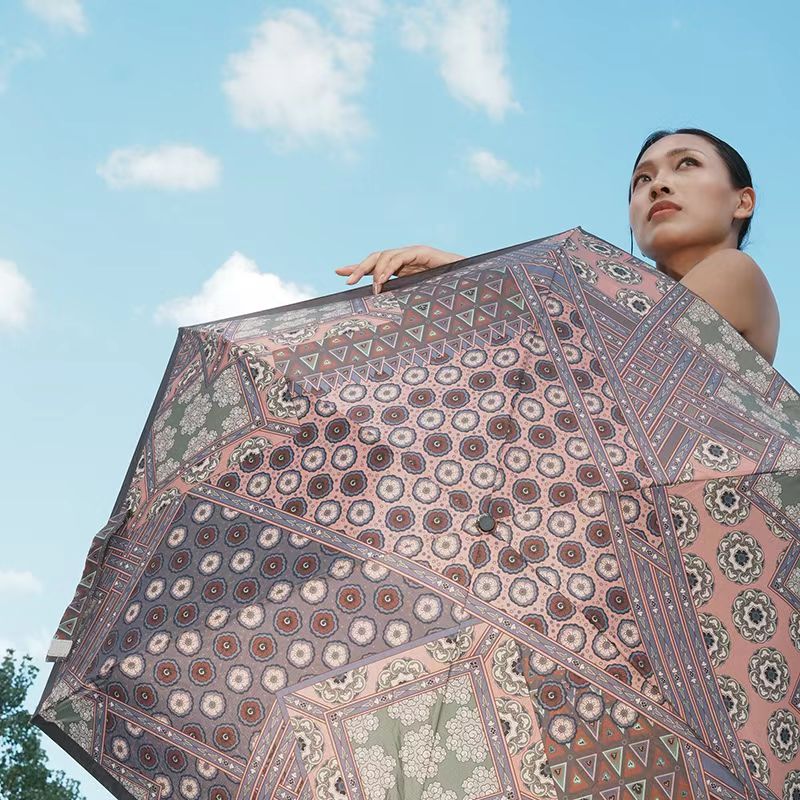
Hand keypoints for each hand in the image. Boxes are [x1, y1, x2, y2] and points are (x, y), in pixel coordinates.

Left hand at [335, 245, 465, 293]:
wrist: (471, 286)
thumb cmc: (447, 295)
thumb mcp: (416, 299)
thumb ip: (401, 300)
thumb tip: (382, 312)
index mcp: (402, 269)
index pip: (375, 266)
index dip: (356, 268)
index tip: (338, 273)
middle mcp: (405, 259)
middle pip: (375, 257)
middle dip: (358, 267)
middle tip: (346, 281)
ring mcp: (413, 253)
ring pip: (384, 255)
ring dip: (374, 271)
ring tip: (372, 288)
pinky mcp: (422, 252)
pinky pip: (399, 257)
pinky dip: (388, 268)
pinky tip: (382, 281)